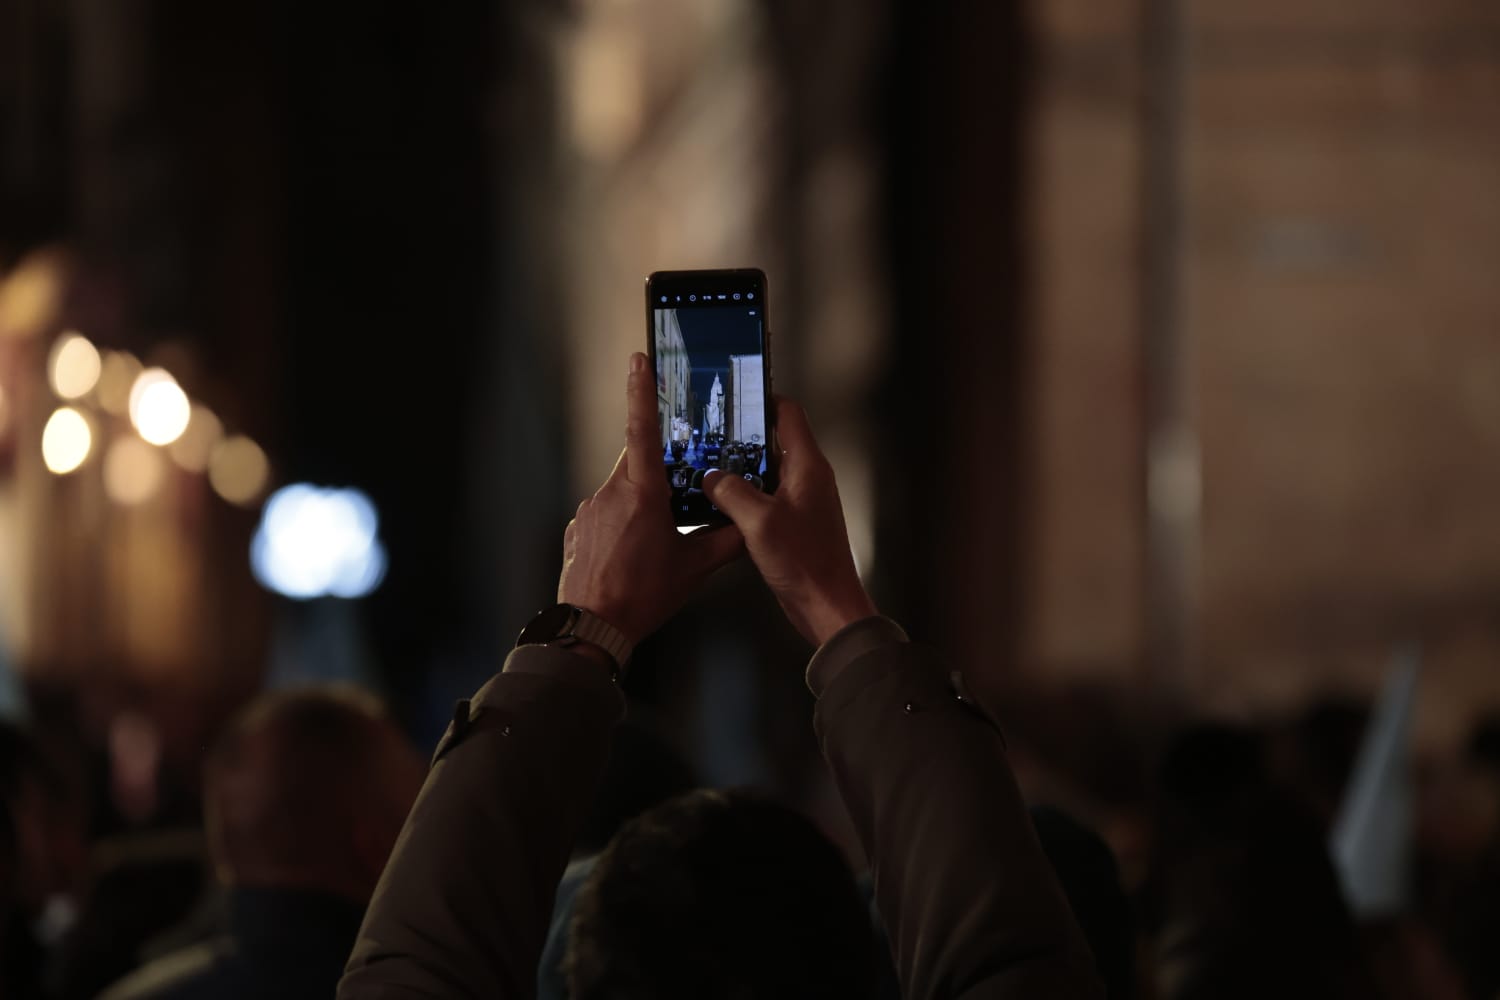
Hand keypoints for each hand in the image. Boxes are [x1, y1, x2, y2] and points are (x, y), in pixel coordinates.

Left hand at [558, 353, 744, 645]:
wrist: (591, 627)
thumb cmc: (641, 597)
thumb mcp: (694, 568)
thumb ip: (726, 540)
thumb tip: (749, 526)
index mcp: (643, 493)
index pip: (643, 428)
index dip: (643, 391)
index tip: (641, 360)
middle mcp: (611, 492)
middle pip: (638, 463)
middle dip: (659, 474)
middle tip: (675, 503)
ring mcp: (590, 509)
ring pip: (622, 490)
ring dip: (640, 506)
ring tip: (652, 546)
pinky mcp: (579, 527)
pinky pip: (605, 513)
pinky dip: (621, 526)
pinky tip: (631, 556)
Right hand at [702, 398, 875, 645]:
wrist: (826, 606)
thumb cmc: (804, 562)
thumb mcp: (759, 522)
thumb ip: (731, 492)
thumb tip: (710, 477)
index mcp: (808, 467)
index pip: (789, 414)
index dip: (763, 399)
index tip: (733, 396)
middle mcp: (808, 478)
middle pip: (775, 440)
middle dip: (742, 435)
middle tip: (708, 431)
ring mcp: (801, 500)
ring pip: (767, 470)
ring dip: (740, 467)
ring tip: (706, 463)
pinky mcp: (793, 522)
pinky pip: (766, 497)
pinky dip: (744, 494)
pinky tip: (718, 501)